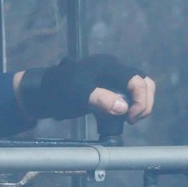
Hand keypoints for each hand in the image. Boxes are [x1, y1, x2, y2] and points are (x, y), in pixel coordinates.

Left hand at [14, 54, 155, 122]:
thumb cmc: (59, 89)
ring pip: (138, 88)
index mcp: (109, 66)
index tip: (130, 118)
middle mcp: (114, 69)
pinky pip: (127, 95)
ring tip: (128, 120)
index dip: (140, 100)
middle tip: (132, 120)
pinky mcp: (108, 87)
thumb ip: (100, 100)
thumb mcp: (78, 94)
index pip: (137, 81)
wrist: (44, 91)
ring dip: (139, 104)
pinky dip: (129, 107)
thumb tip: (123, 108)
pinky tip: (119, 119)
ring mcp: (112, 77)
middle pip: (143, 82)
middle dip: (144, 103)